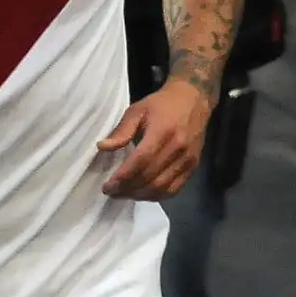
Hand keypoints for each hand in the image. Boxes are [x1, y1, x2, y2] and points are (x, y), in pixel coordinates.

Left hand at [98, 80, 212, 200]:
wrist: (193, 100)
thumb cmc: (161, 105)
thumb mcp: (137, 110)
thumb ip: (121, 131)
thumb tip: (102, 147)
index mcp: (163, 132)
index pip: (141, 161)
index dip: (124, 176)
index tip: (107, 185)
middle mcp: (178, 149)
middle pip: (150, 178)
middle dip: (127, 189)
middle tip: (111, 192)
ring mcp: (188, 160)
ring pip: (162, 187)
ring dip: (140, 195)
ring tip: (123, 194)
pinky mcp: (193, 167)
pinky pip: (175, 189)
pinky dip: (156, 196)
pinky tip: (141, 193)